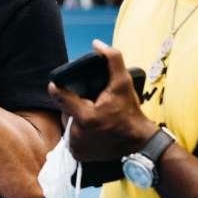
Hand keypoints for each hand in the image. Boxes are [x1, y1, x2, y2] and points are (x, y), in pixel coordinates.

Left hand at [48, 40, 155, 161]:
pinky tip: (89, 128)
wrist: (140, 143)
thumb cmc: (131, 112)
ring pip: (67, 124)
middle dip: (73, 104)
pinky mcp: (79, 154)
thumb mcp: (124, 83)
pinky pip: (71, 138)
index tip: (57, 83)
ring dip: (75, 118)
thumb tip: (96, 43)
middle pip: (64, 110)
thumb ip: (112, 60)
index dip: (58, 88)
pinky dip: (78, 132)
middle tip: (88, 102)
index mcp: (86, 117)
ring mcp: (78, 147)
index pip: (60, 97)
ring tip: (90, 113)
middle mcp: (78, 134)